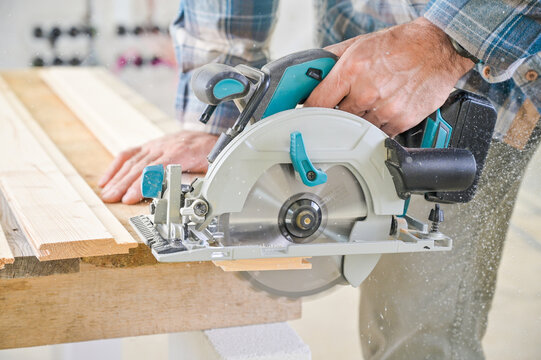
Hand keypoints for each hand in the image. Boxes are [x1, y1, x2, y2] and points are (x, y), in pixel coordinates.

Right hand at [99, 131, 217, 203]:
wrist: (209, 135)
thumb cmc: (210, 153)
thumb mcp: (211, 168)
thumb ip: (196, 180)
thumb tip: (182, 195)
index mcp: (181, 152)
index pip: (156, 169)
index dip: (141, 184)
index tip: (129, 197)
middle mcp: (165, 146)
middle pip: (140, 166)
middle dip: (123, 184)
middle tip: (111, 198)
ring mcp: (155, 145)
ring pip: (132, 161)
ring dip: (117, 178)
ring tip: (106, 193)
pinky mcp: (150, 146)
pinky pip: (130, 154)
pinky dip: (116, 167)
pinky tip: (107, 179)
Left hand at [304, 17, 473, 136]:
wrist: (438, 46)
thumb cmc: (399, 44)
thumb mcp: (359, 43)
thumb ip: (331, 59)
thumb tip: (310, 73)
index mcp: (351, 70)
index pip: (317, 102)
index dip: (310, 110)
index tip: (308, 114)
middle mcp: (367, 91)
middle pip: (336, 119)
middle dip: (336, 114)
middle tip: (342, 107)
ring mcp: (385, 109)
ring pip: (357, 128)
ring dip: (358, 120)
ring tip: (369, 104)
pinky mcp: (401, 121)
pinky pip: (379, 133)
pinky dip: (377, 126)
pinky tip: (383, 110)